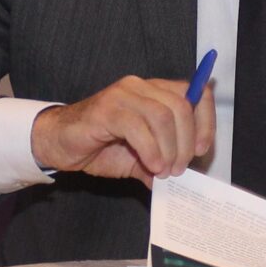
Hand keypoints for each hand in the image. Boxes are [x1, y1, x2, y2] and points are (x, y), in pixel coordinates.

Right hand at [31, 75, 214, 182]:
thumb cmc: (99, 147)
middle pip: (181, 106)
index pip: (194, 93)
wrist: (60, 145)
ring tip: (163, 170)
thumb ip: (163, 162)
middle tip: (178, 169)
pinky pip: (138, 127)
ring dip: (169, 149)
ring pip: (163, 116)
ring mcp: (122, 95)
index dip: (205, 121)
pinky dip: (150, 150)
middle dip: (186, 142)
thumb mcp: (140, 158)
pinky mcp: (106, 109)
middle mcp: (140, 87)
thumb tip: (185, 179)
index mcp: (154, 92)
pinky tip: (150, 165)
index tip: (200, 150)